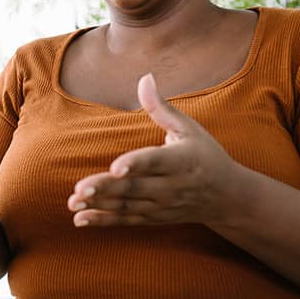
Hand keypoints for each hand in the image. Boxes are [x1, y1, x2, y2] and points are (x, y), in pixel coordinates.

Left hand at [66, 74, 255, 226]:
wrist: (227, 198)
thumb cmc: (206, 155)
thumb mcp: (190, 129)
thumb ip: (162, 108)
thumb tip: (145, 78)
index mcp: (181, 160)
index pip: (155, 161)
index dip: (135, 164)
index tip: (115, 167)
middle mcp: (171, 186)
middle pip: (135, 187)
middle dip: (106, 188)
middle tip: (80, 187)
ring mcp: (161, 205)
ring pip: (127, 206)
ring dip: (99, 204)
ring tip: (73, 202)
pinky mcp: (154, 217)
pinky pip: (126, 220)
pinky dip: (103, 220)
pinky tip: (80, 218)